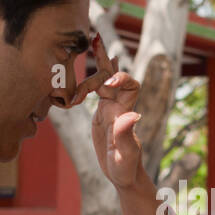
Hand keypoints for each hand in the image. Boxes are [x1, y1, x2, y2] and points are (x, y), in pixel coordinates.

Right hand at [86, 35, 143, 189]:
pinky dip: (88, 79)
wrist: (124, 176)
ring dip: (97, 62)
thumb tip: (133, 114)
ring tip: (91, 40)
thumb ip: (127, 136)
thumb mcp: (125, 156)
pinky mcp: (101, 114)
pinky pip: (95, 91)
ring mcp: (110, 108)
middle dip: (104, 57)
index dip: (120, 79)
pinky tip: (81, 68)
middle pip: (113, 75)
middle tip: (94, 37)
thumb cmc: (126, 170)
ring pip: (103, 80)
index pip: (130, 85)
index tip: (106, 86)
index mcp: (125, 112)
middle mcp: (119, 106)